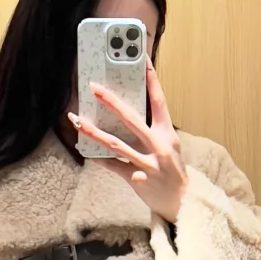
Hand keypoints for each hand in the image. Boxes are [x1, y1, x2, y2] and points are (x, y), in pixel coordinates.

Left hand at [68, 58, 187, 222]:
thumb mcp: (170, 144)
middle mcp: (158, 146)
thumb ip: (154, 127)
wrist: (181, 200)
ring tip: (78, 121)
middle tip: (95, 88)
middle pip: (132, 120)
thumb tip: (130, 109)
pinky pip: (114, 167)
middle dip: (112, 102)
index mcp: (167, 133)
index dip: (150, 79)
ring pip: (117, 145)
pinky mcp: (136, 179)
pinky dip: (99, 160)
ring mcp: (147, 164)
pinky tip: (85, 152)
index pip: (159, 100)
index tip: (141, 59)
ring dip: (95, 133)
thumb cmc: (172, 169)